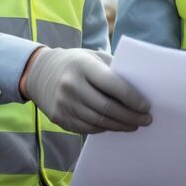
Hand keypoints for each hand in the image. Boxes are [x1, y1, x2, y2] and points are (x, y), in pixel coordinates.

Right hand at [20, 48, 152, 133]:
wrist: (39, 73)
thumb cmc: (76, 63)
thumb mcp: (92, 57)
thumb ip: (113, 70)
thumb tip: (139, 89)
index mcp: (83, 66)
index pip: (112, 84)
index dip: (132, 98)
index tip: (146, 106)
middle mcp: (71, 86)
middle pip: (107, 108)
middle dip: (130, 116)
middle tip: (146, 120)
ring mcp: (64, 104)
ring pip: (99, 121)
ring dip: (120, 126)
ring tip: (134, 125)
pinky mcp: (60, 118)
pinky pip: (88, 128)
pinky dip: (105, 128)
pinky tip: (115, 126)